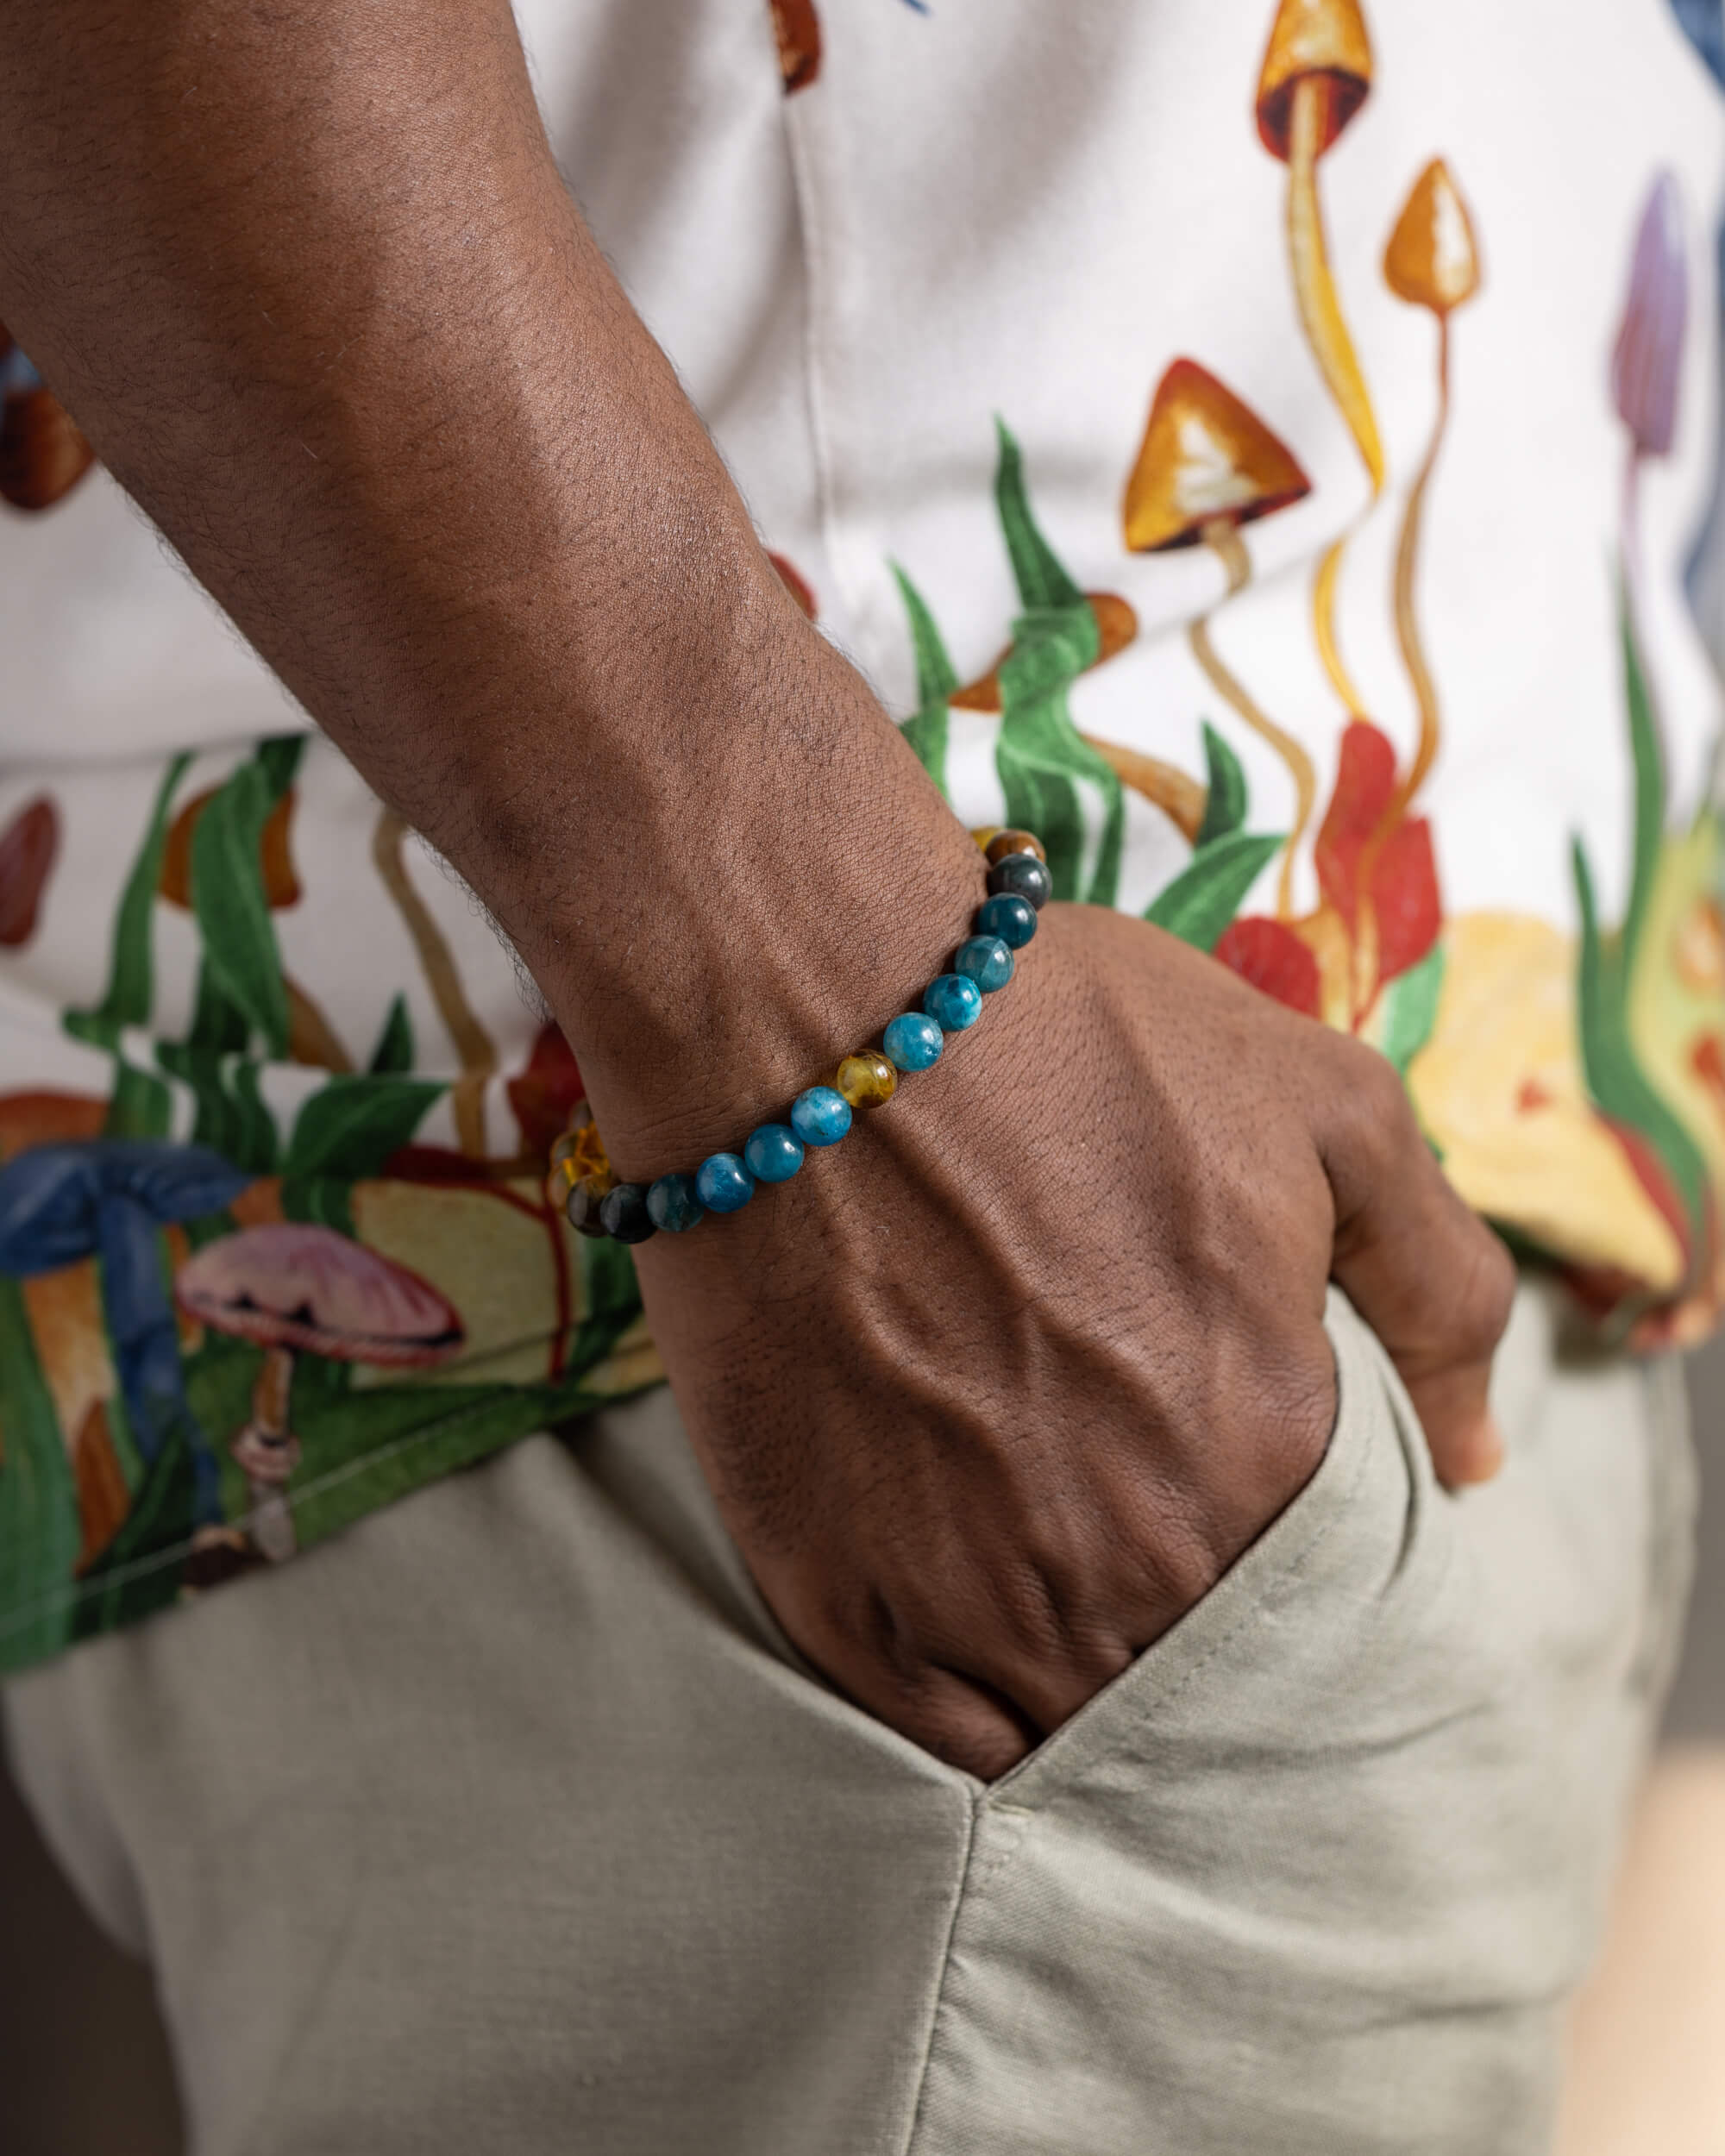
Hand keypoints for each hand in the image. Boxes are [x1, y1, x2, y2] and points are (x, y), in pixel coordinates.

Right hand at [626, 894, 1515, 1779]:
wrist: (808, 1016)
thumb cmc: (1070, 1043)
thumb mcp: (1326, 1105)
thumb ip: (1442, 1289)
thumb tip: (1474, 1458)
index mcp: (1269, 1452)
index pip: (1329, 1589)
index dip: (1289, 1541)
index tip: (1232, 1476)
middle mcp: (1135, 1558)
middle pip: (1202, 1658)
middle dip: (1190, 1604)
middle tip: (1132, 1508)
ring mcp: (973, 1594)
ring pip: (1072, 1715)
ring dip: (1083, 1665)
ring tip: (1049, 1563)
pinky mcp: (833, 1594)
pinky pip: (935, 1734)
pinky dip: (969, 1706)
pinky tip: (969, 1617)